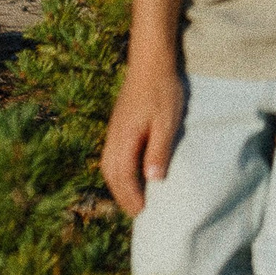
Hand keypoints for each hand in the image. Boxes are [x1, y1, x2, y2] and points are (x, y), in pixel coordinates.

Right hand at [103, 63, 184, 216]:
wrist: (151, 62)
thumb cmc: (162, 91)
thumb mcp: (167, 122)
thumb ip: (158, 151)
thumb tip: (152, 180)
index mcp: (124, 139)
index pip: (124, 176)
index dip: (132, 196)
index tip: (142, 212)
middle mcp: (114, 137)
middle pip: (111, 173)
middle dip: (122, 195)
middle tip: (136, 212)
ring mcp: (114, 130)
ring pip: (109, 165)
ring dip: (118, 184)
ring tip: (132, 197)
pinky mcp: (118, 124)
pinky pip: (112, 155)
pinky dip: (118, 170)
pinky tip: (129, 172)